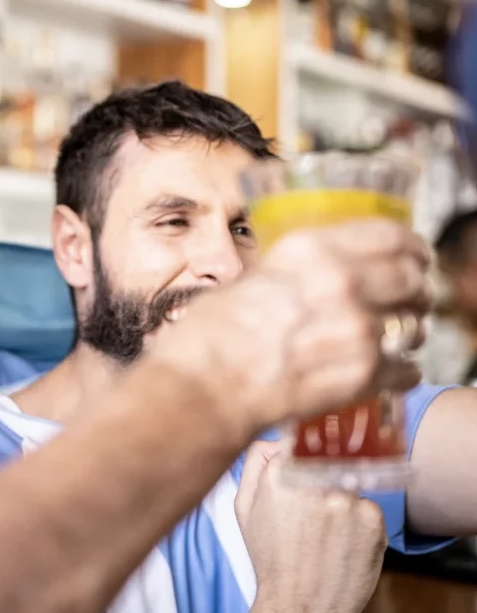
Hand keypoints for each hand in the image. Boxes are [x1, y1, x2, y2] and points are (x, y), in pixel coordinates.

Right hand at [151, 218, 429, 430]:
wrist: (206, 387)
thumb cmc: (212, 334)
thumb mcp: (251, 278)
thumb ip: (295, 273)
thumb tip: (317, 276)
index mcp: (310, 249)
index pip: (390, 235)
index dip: (410, 246)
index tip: (414, 254)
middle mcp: (341, 281)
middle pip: (413, 277)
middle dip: (415, 288)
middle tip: (409, 298)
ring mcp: (359, 329)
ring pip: (417, 325)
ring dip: (411, 331)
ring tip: (395, 338)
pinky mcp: (366, 375)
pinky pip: (407, 370)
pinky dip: (401, 372)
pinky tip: (385, 373)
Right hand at [236, 441, 385, 612]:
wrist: (303, 605)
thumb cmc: (271, 557)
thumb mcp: (244, 506)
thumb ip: (256, 461)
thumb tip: (277, 435)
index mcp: (280, 472)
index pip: (299, 435)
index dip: (302, 447)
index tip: (305, 455)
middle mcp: (315, 479)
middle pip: (322, 457)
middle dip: (318, 474)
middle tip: (311, 507)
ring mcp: (347, 498)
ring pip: (346, 481)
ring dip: (339, 497)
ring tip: (326, 529)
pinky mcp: (373, 519)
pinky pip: (366, 504)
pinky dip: (358, 519)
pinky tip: (343, 540)